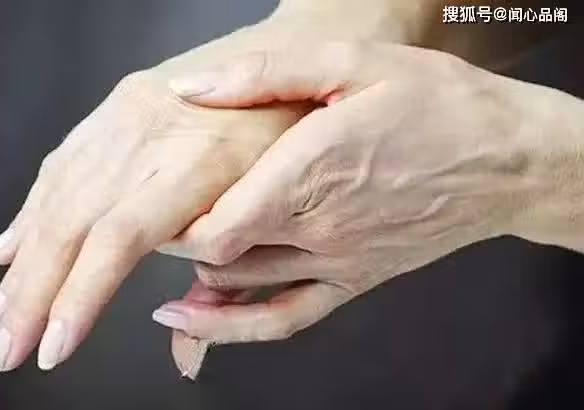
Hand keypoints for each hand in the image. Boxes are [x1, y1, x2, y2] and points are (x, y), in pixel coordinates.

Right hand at [0, 25, 312, 374]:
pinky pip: (64, 163)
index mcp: (197, 158)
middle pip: (74, 222)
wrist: (299, 45)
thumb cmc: (303, 122)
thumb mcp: (288, 192)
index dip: (81, 295)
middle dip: (33, 296)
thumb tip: (189, 330)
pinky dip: (32, 211)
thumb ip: (230, 259)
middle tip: (5, 351)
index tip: (56, 345)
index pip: (120, 236)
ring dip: (23, 262)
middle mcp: (150, 132)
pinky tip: (11, 246)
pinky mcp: (121, 105)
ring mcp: (129, 114)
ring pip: (58, 196)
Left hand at [156, 41, 573, 354]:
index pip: (214, 222)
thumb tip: (192, 89)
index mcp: (310, 169)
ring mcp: (337, 262)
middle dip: (171, 238)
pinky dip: (234, 328)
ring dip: (192, 276)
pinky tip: (194, 320)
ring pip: (240, 287)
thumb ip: (265, 74)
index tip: (150, 197)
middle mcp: (318, 226)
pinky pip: (284, 319)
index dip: (169, 217)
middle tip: (144, 218)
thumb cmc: (437, 105)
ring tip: (158, 256)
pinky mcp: (354, 281)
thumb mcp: (353, 63)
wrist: (506, 160)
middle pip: (216, 254)